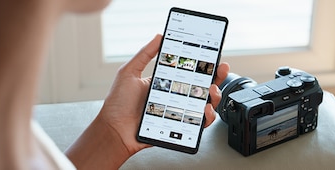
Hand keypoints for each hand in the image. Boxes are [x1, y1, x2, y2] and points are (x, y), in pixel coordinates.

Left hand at [99, 34, 228, 155]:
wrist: (114, 130)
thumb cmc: (118, 104)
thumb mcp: (129, 73)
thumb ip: (145, 54)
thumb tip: (159, 36)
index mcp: (165, 82)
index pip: (188, 71)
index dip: (203, 64)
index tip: (212, 57)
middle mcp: (174, 96)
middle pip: (202, 86)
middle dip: (216, 77)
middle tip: (220, 70)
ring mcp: (178, 111)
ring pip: (205, 103)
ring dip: (214, 96)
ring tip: (211, 91)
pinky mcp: (179, 126)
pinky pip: (199, 123)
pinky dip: (207, 117)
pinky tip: (205, 110)